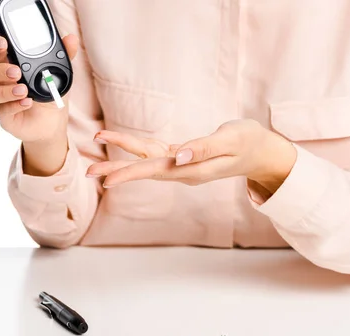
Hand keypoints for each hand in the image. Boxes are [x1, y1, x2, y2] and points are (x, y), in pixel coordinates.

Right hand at [0, 34, 78, 142]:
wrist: (53, 122)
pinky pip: (2, 111)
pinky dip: (14, 105)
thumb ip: (62, 54)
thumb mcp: (58, 73)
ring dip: (5, 90)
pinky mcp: (4, 116)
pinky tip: (27, 102)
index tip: (2, 43)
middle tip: (16, 71)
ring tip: (24, 89)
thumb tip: (72, 39)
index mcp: (6, 63)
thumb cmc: (49, 93)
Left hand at [86, 119, 296, 193]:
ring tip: (96, 163)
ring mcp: (183, 166)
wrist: (260, 151)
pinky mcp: (184, 158)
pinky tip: (124, 147)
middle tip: (88, 172)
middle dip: (117, 170)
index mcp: (193, 169)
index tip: (107, 180)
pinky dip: (137, 151)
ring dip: (122, 161)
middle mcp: (184, 171)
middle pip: (145, 170)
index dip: (131, 173)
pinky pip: (156, 155)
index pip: (156, 171)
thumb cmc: (248, 141)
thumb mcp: (230, 139)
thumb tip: (178, 156)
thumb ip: (204, 148)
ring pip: (147, 163)